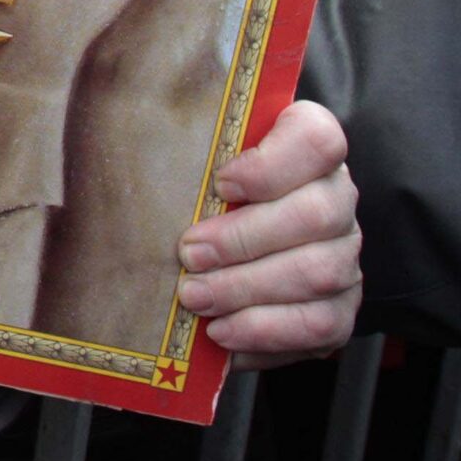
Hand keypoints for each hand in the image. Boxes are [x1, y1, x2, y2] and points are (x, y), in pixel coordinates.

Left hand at [173, 100, 360, 367]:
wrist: (221, 261)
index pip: (317, 138)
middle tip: (188, 254)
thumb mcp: (184, 161)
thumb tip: (116, 128)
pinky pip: (317, 325)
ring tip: (194, 296)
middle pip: (316, 213)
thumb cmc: (196, 201)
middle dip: (244, 238)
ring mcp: (343, 257)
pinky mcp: (339, 310)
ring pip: (318, 272)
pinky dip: (264, 331)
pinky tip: (220, 331)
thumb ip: (171, 144)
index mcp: (306, 150)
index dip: (273, 162)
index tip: (220, 182)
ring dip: (247, 288)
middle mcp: (335, 199)